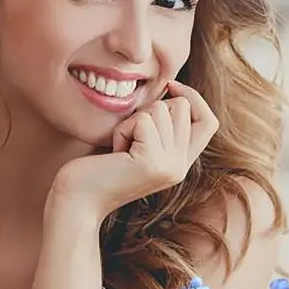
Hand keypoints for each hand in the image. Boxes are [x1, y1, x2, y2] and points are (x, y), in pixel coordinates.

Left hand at [50, 80, 218, 220]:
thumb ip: (162, 127)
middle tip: (129, 138)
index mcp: (180, 164)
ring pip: (162, 109)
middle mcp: (180, 167)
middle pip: (183, 106)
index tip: (169, 87)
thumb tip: (174, 91)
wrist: (79, 200)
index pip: (209, 122)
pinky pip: (143, 120)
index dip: (193, 98)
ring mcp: (169, 166)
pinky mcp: (151, 162)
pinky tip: (115, 152)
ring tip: (121, 148)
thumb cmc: (100, 168)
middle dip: (151, 110)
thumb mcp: (139, 144)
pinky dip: (122, 129)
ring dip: (133, 121)